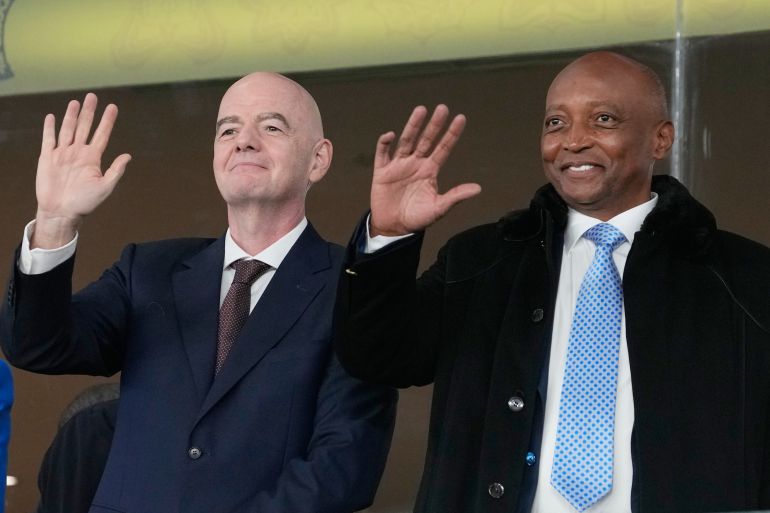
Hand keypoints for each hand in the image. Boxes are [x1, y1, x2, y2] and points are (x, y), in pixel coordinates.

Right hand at [33, 93, 130, 247]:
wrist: (61, 212)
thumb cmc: (85, 203)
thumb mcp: (105, 187)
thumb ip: (116, 171)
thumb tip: (128, 155)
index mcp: (93, 158)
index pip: (102, 134)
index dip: (107, 121)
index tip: (113, 107)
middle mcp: (78, 152)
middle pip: (85, 127)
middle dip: (89, 112)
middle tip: (92, 96)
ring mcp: (63, 154)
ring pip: (68, 129)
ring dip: (71, 115)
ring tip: (76, 102)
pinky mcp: (47, 158)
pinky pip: (48, 139)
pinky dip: (50, 128)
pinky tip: (52, 117)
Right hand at [369, 104, 480, 235]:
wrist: (394, 228)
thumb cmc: (417, 218)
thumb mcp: (439, 208)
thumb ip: (456, 196)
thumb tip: (478, 188)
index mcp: (430, 171)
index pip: (443, 148)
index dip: (451, 134)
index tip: (461, 118)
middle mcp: (415, 163)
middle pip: (426, 140)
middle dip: (434, 125)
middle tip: (443, 108)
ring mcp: (398, 165)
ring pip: (407, 141)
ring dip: (413, 126)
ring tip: (421, 110)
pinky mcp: (382, 171)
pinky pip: (382, 154)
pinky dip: (384, 143)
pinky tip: (390, 135)